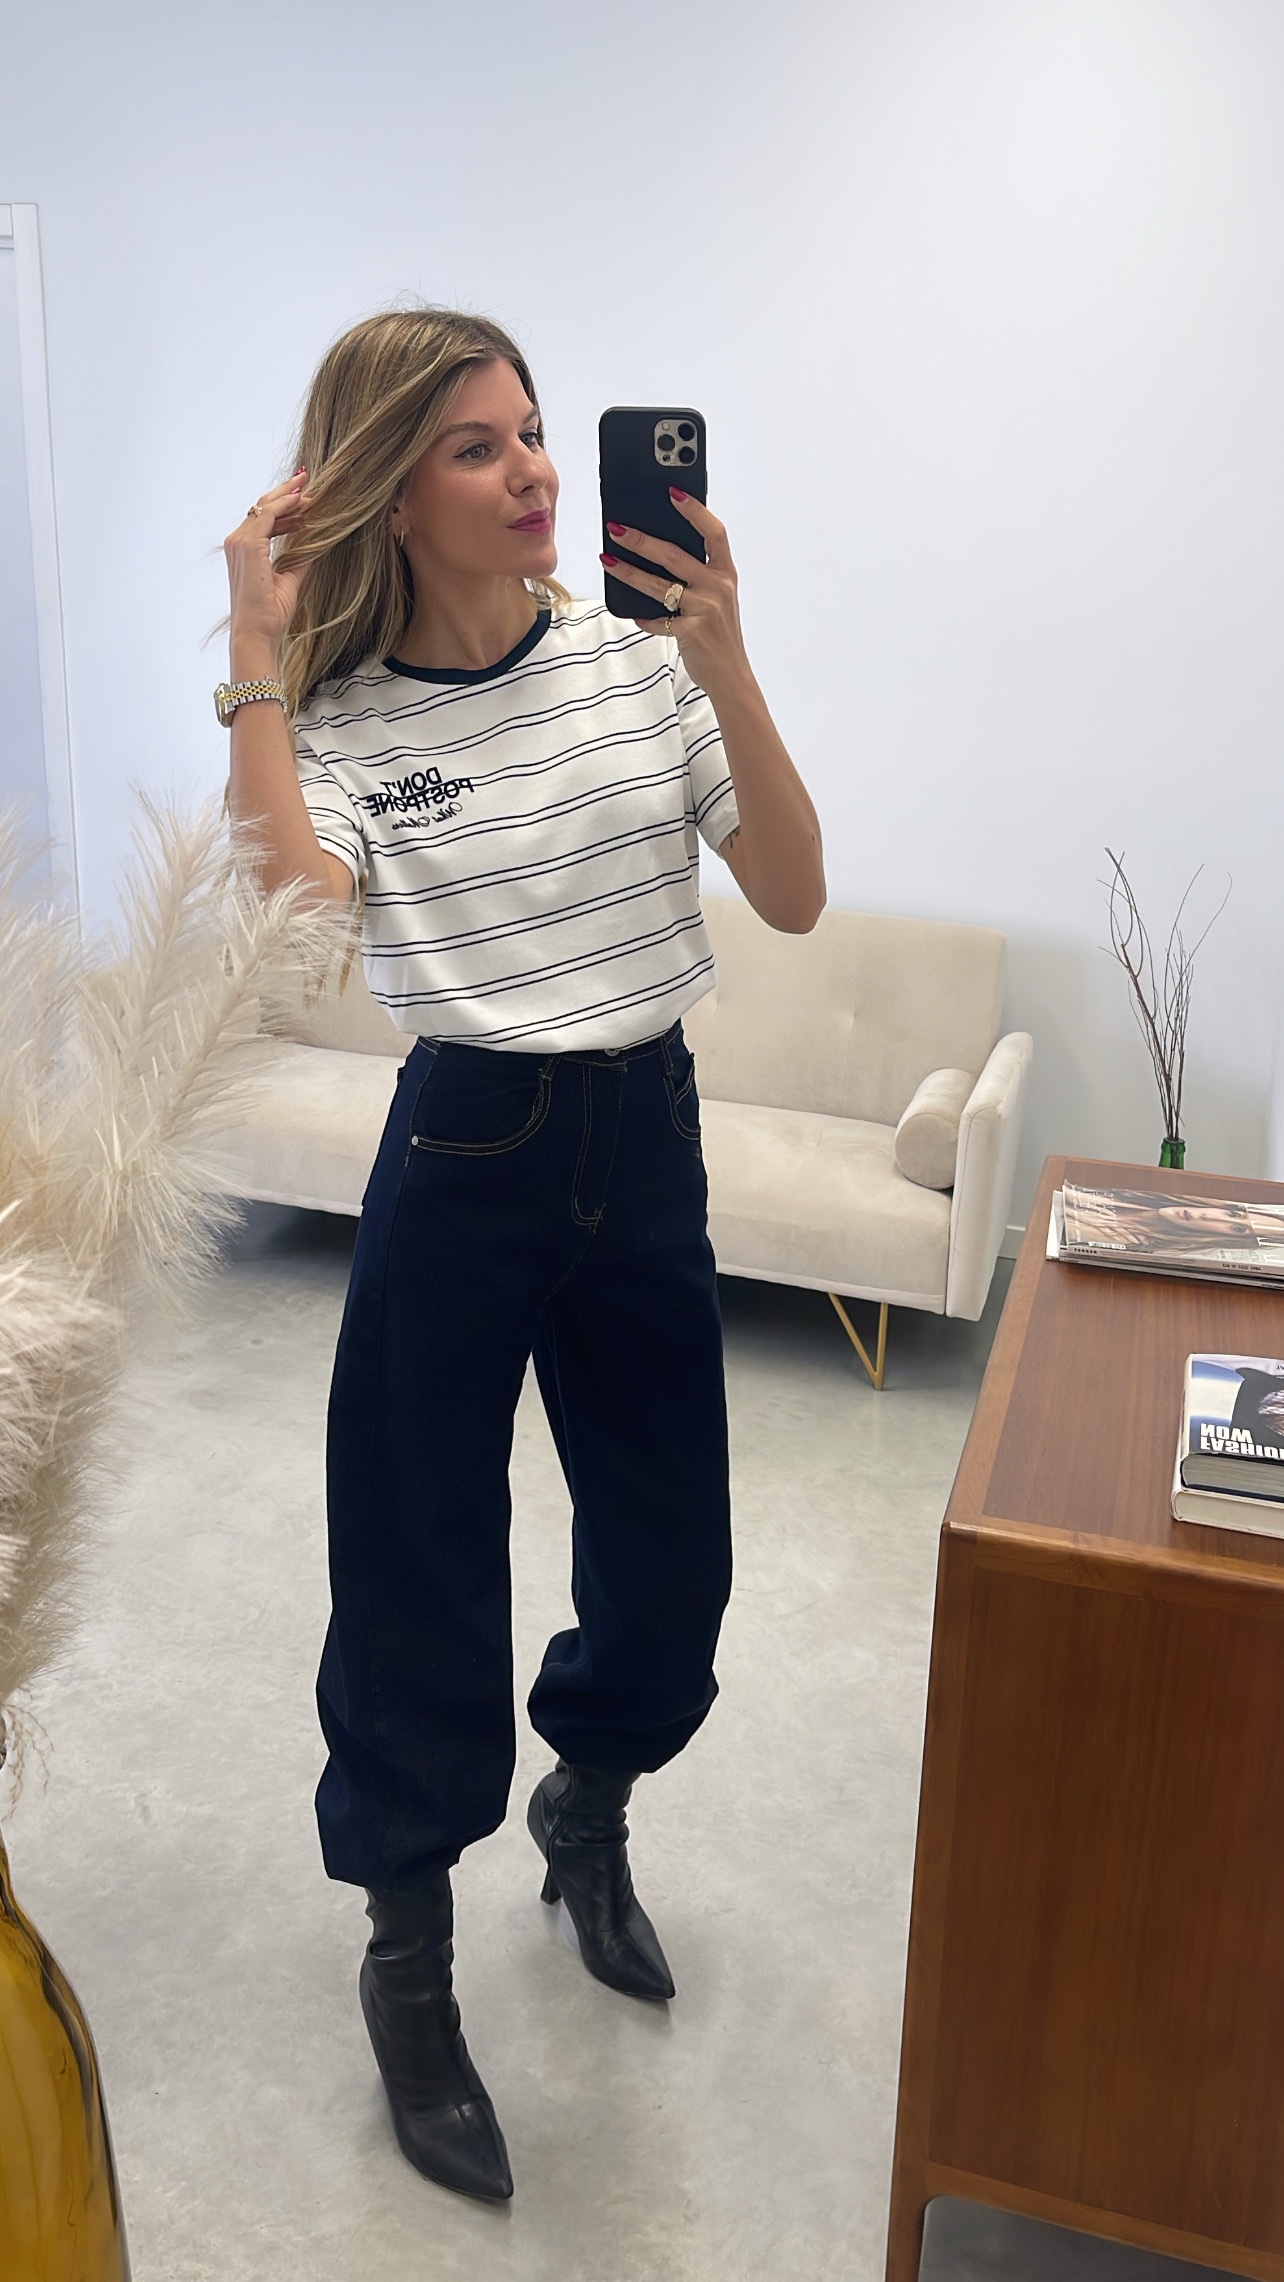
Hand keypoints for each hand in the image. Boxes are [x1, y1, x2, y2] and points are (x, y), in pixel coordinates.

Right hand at [223, 470, 310, 668]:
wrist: (256, 633)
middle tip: (306, 478)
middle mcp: (237, 542)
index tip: (305, 497)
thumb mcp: (290, 580)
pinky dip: (285, 505)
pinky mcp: (248, 546)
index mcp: (244, 550)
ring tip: (310, 490)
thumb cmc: (269, 614)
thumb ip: (299, 559)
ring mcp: (239, 542)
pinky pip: (268, 515)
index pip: (264, 519)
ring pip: (265, 507)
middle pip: (262, 506)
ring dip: (289, 497)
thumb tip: (316, 544)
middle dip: (285, 492)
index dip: (284, 506)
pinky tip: (302, 500)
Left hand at [601, 491, 750, 700]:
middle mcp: (718, 588)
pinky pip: (656, 619)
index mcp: (726, 574)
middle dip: (642, 540)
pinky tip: (632, 612)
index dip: (695, 510)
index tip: (674, 492)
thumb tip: (658, 551)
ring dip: (629, 572)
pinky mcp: (691, 632)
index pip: (714, 533)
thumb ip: (697, 576)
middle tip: (617, 529)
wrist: (732, 676)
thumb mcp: (717, 599)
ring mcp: (705, 610)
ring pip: (659, 585)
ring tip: (607, 559)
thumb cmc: (719, 634)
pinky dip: (642, 617)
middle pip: (675, 555)